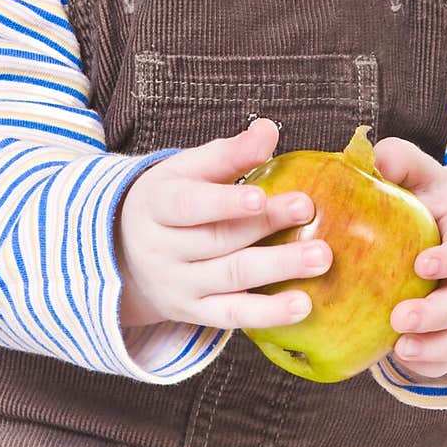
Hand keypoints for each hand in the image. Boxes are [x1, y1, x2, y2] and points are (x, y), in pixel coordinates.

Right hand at [113, 118, 332, 329]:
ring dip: (278, 267)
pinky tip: (302, 304)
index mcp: (157, 205)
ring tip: (320, 257)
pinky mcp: (196, 313)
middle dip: (265, 224)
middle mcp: (163, 249)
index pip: (188, 205)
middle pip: (217, 239)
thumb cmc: (170, 201)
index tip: (260, 195)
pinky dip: (268, 312)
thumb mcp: (187, 171)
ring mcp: (179, 285)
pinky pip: (233, 316)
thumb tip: (268, 130)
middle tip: (307, 208)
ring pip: (231, 277)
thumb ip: (229, 153)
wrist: (125, 257)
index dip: (224, 202)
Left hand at [373, 136, 446, 378]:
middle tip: (401, 318)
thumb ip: (397, 159)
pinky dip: (431, 364)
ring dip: (439, 347)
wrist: (430, 226)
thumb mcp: (413, 170)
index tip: (422, 264)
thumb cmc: (417, 196)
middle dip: (439, 313)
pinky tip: (397, 360)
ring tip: (401, 349)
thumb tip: (375, 158)